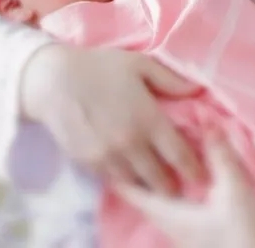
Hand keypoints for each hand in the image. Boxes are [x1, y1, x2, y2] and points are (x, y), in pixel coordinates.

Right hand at [19, 43, 204, 192]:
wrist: (53, 80)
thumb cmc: (99, 67)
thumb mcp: (140, 64)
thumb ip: (171, 80)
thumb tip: (198, 90)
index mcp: (148, 119)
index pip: (179, 155)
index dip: (194, 170)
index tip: (201, 178)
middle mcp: (130, 144)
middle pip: (159, 178)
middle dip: (172, 187)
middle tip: (182, 190)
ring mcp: (108, 157)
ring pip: (136, 183)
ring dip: (148, 188)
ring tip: (158, 189)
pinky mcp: (88, 163)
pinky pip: (113, 180)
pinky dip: (125, 182)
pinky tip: (131, 179)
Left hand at [120, 133, 254, 247]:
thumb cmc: (245, 233)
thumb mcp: (234, 190)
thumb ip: (220, 155)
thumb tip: (207, 120)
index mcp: (172, 217)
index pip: (136, 195)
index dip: (121, 177)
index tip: (106, 158)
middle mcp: (174, 231)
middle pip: (146, 204)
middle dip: (137, 183)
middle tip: (129, 159)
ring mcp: (189, 240)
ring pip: (163, 213)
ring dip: (157, 193)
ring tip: (154, 171)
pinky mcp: (204, 242)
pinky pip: (179, 219)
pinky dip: (175, 202)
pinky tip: (187, 195)